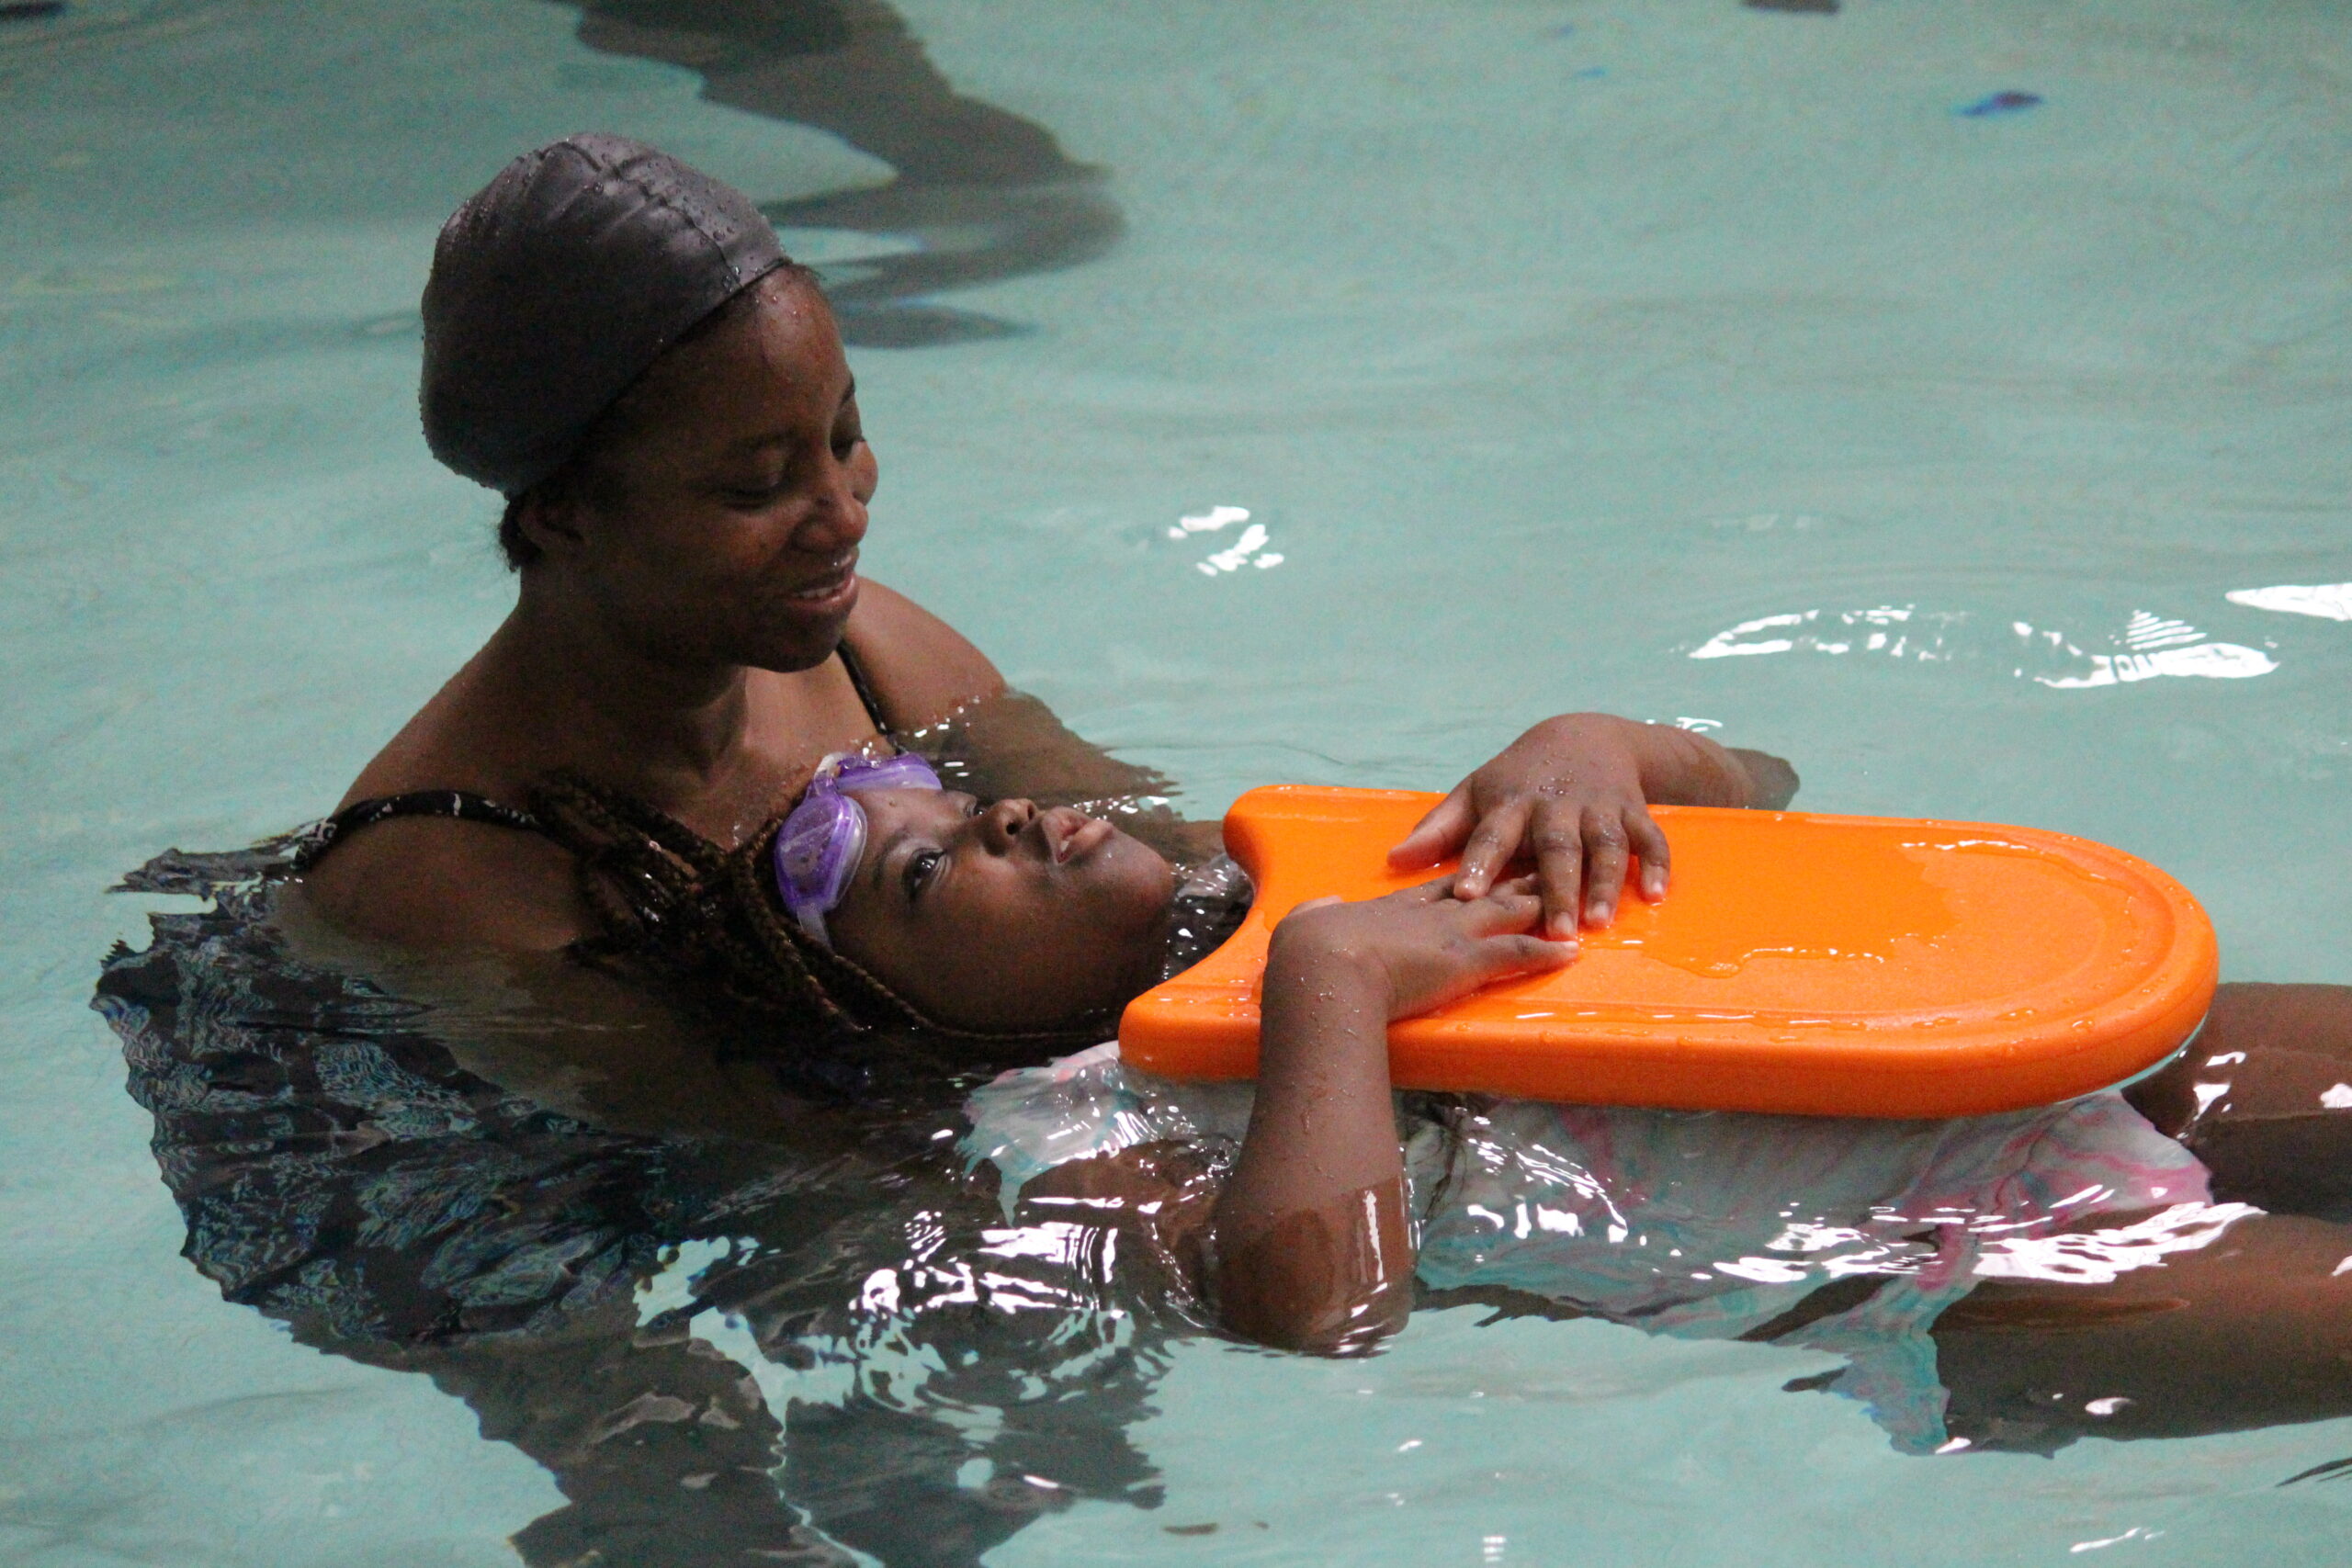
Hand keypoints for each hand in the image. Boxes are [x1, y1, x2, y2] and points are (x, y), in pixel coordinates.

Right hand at [1270, 876, 1573, 1022]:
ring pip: (1509, 912)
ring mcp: (1452, 934)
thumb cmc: (1307, 952)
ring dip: (1541, 906)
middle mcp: (1429, 914)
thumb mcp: (1306, 922)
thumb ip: (1318, 912)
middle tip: (1545, 868)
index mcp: (1392, 907)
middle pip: (1483, 892)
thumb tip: (1320, 907)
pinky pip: (1518, 953)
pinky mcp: (1467, 961)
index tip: (1486, 868)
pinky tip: (1572, 951)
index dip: (1466, 879)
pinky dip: (1547, 952)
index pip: (1439, 888)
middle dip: (1516, 880)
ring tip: (1571, 901)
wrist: (1322, 969)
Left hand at [1388, 713, 1680, 940]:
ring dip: (1604, 884)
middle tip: (1553, 931)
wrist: (1585, 736)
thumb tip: (1393, 859)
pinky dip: (1656, 865)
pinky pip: (1651, 838)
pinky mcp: (1634, 811)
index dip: (1478, 863)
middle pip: (1557, 848)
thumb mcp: (1476, 793)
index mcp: (1512, 802)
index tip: (1465, 895)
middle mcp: (1557, 805)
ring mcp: (1599, 807)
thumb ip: (1439, 830)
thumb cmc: (1518, 778)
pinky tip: (1654, 895)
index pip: (1491, 834)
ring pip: (1606, 846)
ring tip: (1598, 922)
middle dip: (1556, 888)